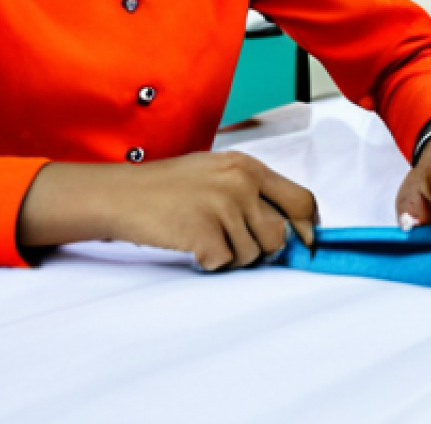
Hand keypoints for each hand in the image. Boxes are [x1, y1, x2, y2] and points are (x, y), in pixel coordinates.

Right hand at [18, 152, 317, 271]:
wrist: (122, 194)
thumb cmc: (168, 186)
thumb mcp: (217, 173)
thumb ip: (252, 191)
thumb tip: (293, 228)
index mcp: (247, 165)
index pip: (302, 200)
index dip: (307, 227)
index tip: (304, 242)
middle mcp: (240, 182)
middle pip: (281, 235)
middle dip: (264, 248)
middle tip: (236, 242)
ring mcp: (223, 206)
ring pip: (253, 254)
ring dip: (231, 255)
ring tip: (204, 235)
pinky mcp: (205, 232)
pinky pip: (225, 264)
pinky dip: (209, 262)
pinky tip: (191, 244)